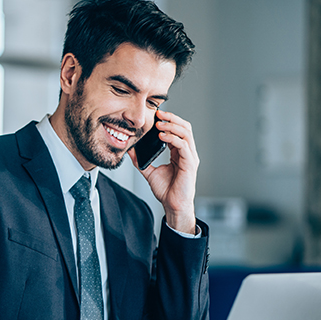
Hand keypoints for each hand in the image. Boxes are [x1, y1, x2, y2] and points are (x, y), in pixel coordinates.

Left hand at [129, 110, 198, 233]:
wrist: (172, 205)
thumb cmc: (166, 190)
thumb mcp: (149, 172)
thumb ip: (141, 160)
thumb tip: (130, 150)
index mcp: (180, 153)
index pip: (178, 130)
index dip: (168, 121)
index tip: (156, 115)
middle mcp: (187, 153)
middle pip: (185, 128)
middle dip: (172, 118)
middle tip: (159, 114)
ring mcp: (190, 158)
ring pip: (186, 134)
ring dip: (172, 126)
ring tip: (159, 124)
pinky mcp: (190, 164)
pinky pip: (184, 146)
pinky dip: (173, 138)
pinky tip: (162, 137)